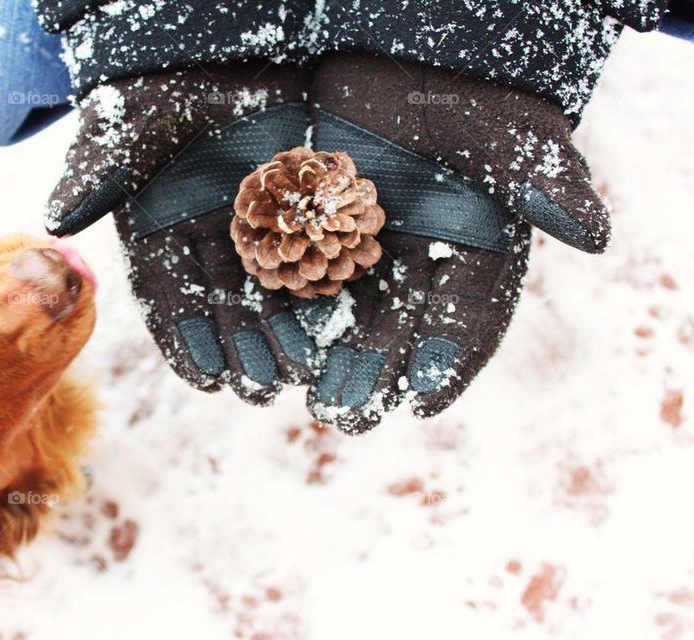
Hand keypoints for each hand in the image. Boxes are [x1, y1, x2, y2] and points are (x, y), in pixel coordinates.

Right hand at [47, 64, 319, 404]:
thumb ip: (98, 171)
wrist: (215, 40)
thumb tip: (58, 222)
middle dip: (241, 347)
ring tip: (300, 371)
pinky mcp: (286, 199)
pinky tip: (330, 321)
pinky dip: (314, 283)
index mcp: (156, 226)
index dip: (186, 340)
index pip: (166, 295)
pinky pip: (302, 247)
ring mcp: (244, 218)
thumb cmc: (158, 81)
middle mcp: (199, 232)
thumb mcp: (127, 123)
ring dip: (281, 329)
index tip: (206, 380)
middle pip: (219, 301)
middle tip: (263, 389)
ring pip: (263, 283)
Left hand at [303, 53, 608, 431]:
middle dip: (376, 372)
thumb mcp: (502, 130)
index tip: (424, 399)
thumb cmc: (459, 93)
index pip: (469, 316)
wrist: (395, 57)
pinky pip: (305, 280)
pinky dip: (293, 314)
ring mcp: (367, 249)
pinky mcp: (319, 232)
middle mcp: (420, 260)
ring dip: (331, 357)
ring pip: (350, 314)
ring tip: (313, 398)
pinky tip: (275, 347)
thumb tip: (595, 237)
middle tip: (349, 414)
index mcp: (473, 249)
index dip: (450, 358)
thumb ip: (542, 178)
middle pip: (401, 328)